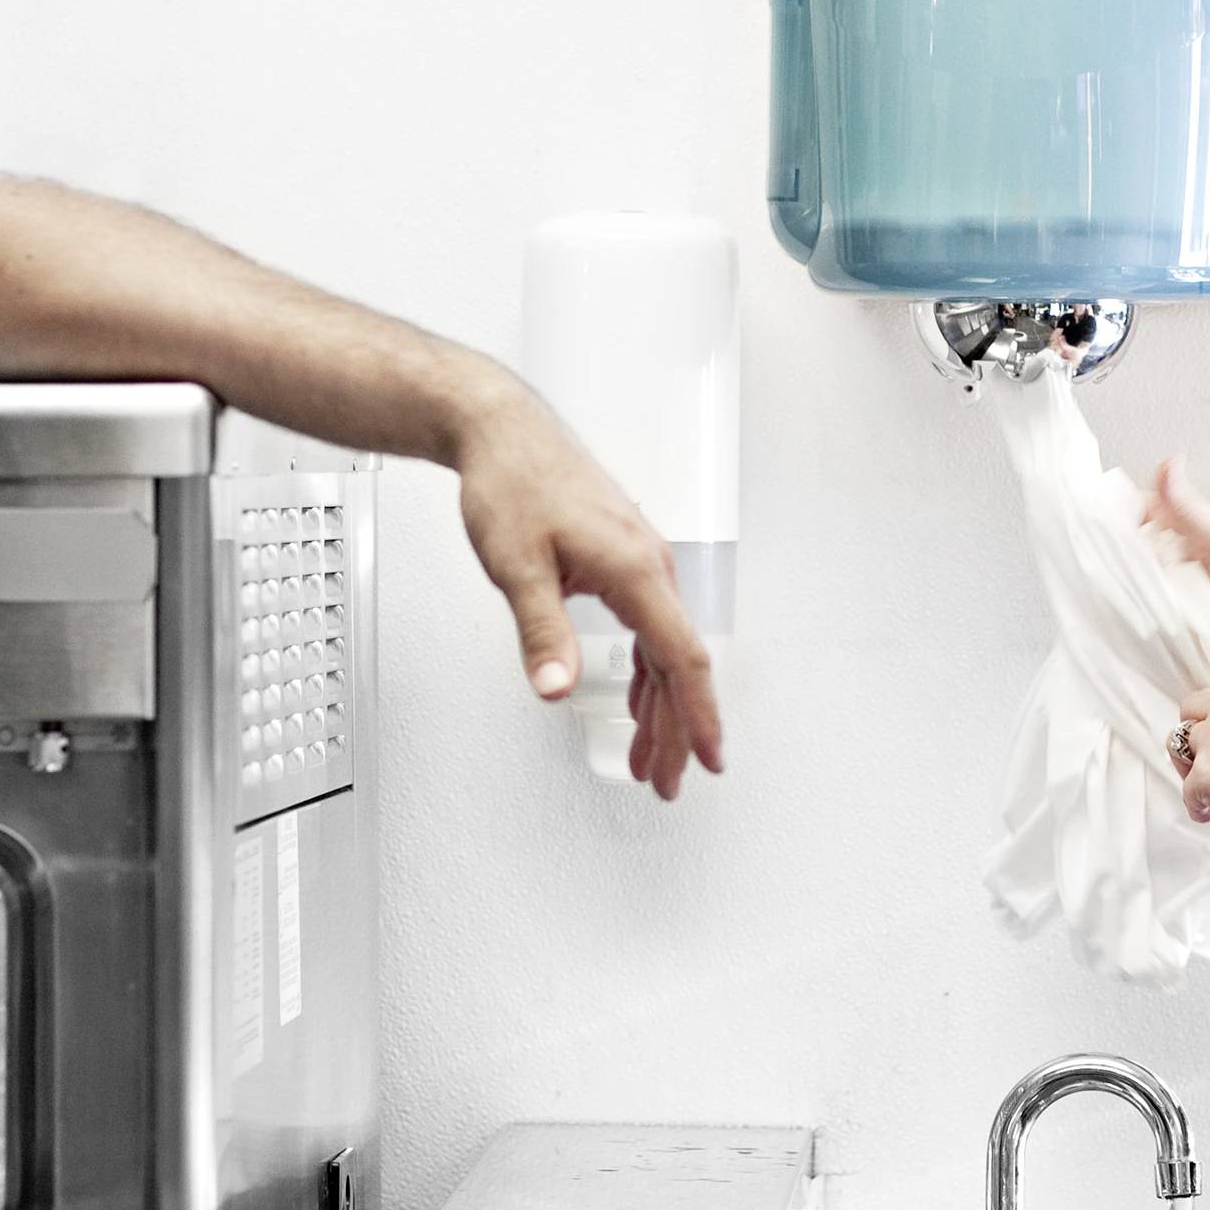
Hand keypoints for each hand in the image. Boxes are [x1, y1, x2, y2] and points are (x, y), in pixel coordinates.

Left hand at [453, 385, 724, 798]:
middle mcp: (649, 564)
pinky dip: (647, 672)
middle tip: (666, 780)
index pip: (681, 657)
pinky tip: (639, 699)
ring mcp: (640, 561)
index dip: (697, 715)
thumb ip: (541, 631)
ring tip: (650, 756)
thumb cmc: (513, 481)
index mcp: (634, 568)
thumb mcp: (517, 565)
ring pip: (664, 648)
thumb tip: (556, 688)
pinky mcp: (624, 559)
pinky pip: (650, 627)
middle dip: (675, 729)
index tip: (706, 758)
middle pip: (677, 663)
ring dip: (660, 706)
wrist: (503, 429)